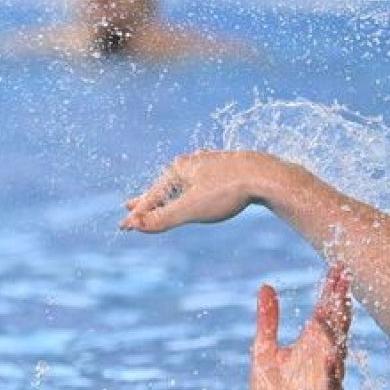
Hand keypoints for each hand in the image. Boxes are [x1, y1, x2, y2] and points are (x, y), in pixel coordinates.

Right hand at [121, 150, 283, 232]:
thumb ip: (163, 218)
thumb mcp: (192, 209)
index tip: (124, 226)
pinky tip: (195, 188)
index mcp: (178, 170)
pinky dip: (188, 190)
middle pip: (163, 186)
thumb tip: (135, 225)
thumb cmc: (228, 191)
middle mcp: (190, 163)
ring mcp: (208, 165)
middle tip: (129, 205)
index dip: (138, 214)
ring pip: (182, 183)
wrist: (266, 175)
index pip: (151, 197)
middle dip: (148, 200)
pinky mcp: (225, 169)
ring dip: (168, 194)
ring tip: (161, 198)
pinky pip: (199, 182)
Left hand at [248, 266, 351, 389]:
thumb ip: (268, 318)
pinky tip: (327, 354)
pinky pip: (332, 381)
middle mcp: (324, 354)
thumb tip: (266, 286)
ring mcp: (327, 375)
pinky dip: (330, 368)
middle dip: (340, 301)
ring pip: (338, 348)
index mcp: (312, 341)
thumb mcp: (264, 346)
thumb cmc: (268, 386)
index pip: (326, 310)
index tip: (337, 268)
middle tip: (344, 279)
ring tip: (332, 308)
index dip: (332, 290)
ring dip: (336, 329)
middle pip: (337, 324)